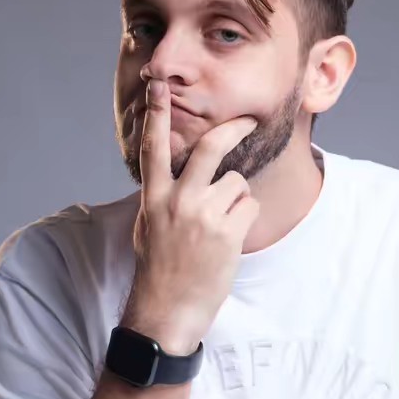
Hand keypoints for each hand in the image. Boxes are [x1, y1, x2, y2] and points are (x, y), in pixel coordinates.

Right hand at [125, 79, 258, 354]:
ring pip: (237, 183)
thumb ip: (163, 196)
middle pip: (211, 148)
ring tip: (220, 226)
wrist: (167, 310)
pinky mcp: (228, 233)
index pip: (154, 148)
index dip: (156, 114)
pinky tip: (229, 239)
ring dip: (236, 199)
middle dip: (234, 128)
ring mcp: (204, 216)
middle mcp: (179, 201)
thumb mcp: (150, 226)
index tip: (158, 87)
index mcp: (155, 198)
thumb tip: (175, 173)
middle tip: (248, 120)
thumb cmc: (158, 268)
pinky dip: (244, 219)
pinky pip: (249, 206)